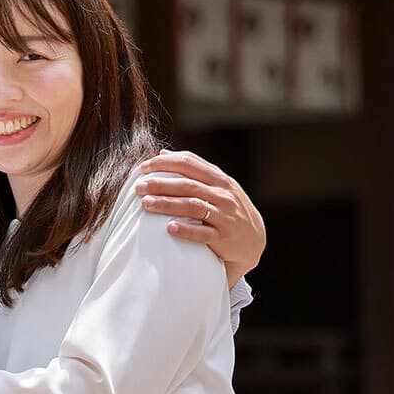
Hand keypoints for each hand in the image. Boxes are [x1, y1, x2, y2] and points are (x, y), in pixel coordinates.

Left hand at [136, 150, 265, 284]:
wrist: (254, 241)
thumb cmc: (229, 209)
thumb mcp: (218, 186)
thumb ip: (194, 169)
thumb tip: (163, 153)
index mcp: (220, 180)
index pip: (190, 163)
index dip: (165, 163)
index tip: (144, 167)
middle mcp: (224, 195)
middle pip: (187, 184)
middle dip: (160, 184)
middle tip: (138, 187)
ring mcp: (225, 216)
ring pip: (193, 206)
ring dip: (167, 204)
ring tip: (146, 204)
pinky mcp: (224, 238)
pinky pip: (203, 233)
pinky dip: (186, 229)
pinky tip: (169, 228)